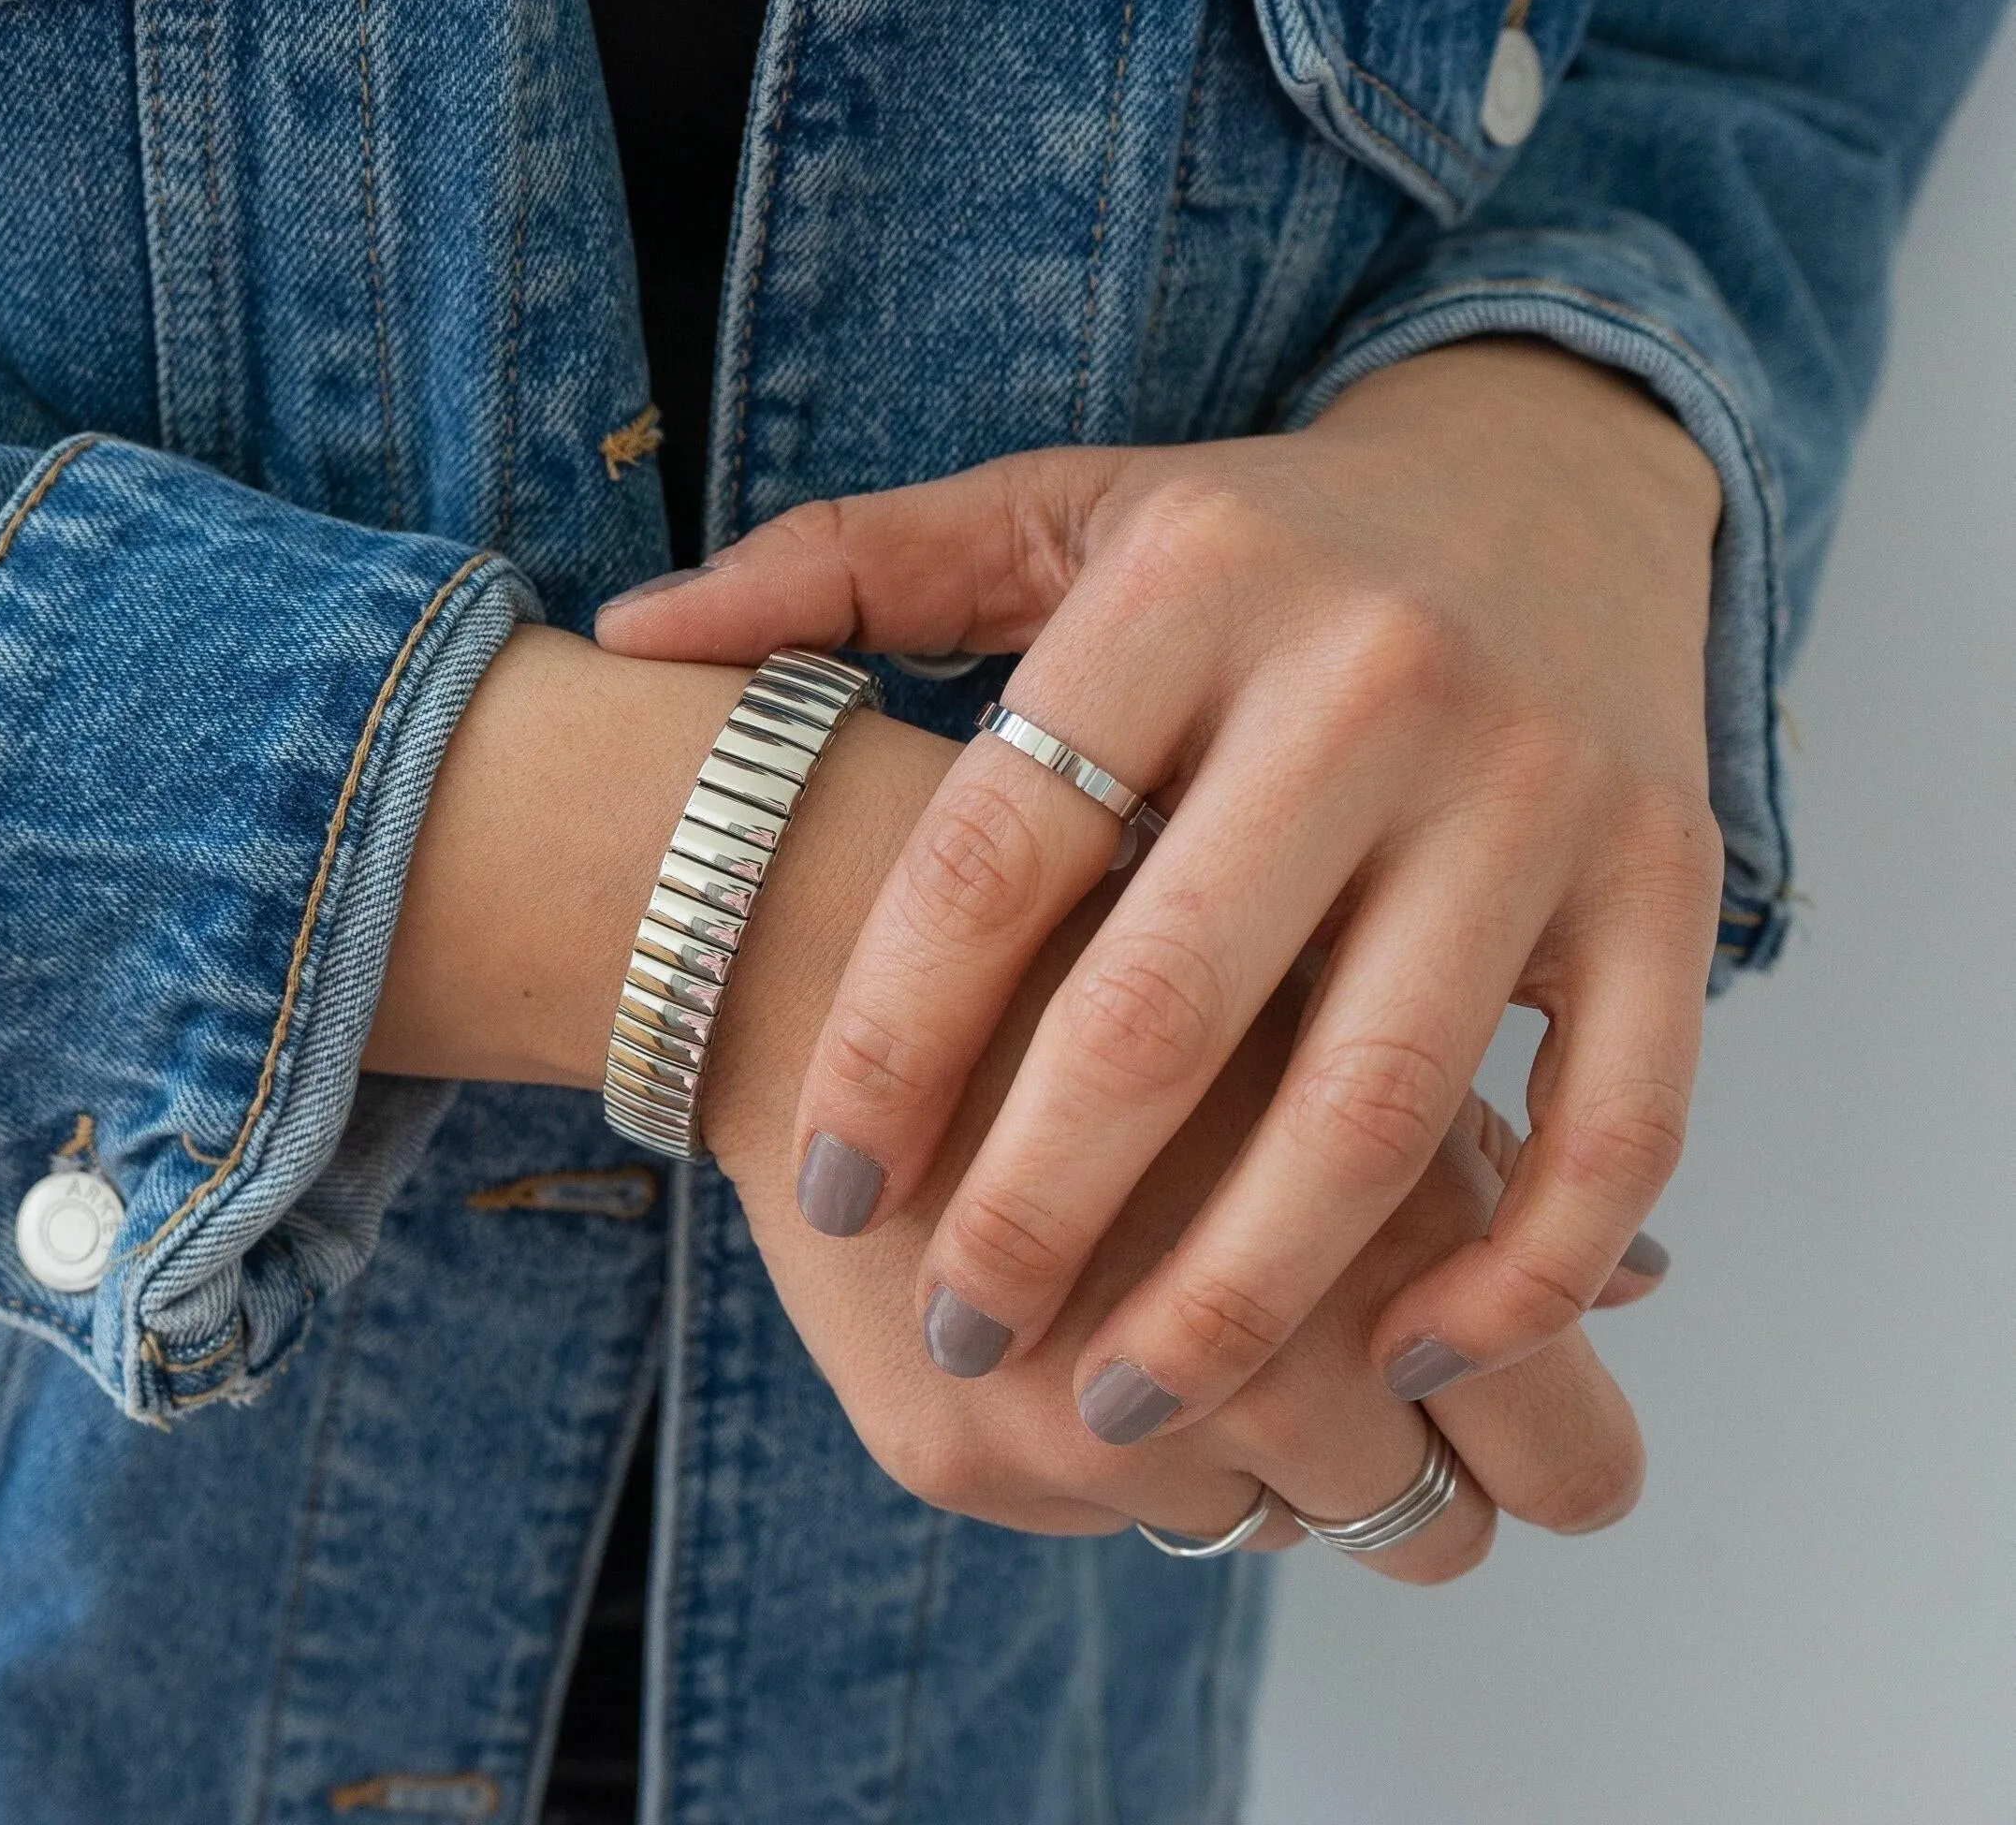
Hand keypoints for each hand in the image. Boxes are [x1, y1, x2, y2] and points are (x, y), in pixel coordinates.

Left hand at [597, 339, 1720, 1433]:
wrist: (1555, 484)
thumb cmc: (1258, 543)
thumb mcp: (1061, 514)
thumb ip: (848, 570)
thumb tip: (630, 640)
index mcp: (1189, 588)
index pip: (995, 854)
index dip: (892, 1047)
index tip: (824, 1191)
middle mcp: (1374, 681)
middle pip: (1168, 1008)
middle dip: (1034, 1212)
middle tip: (954, 1337)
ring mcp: (1541, 789)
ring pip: (1378, 1103)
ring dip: (1239, 1295)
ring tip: (1118, 1405)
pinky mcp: (1675, 879)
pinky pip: (1621, 1123)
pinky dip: (1516, 1272)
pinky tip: (1392, 1360)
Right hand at [708, 866, 1653, 1579]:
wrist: (812, 926)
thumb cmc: (1099, 913)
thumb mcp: (1332, 997)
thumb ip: (1480, 1158)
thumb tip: (1632, 1286)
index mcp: (1380, 1229)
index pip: (1565, 1460)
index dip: (1571, 1448)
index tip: (1533, 1419)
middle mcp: (1245, 1371)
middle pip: (1419, 1531)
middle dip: (1411, 1460)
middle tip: (1359, 1360)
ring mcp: (1083, 1437)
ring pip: (1255, 1526)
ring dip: (1251, 1444)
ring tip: (1179, 1280)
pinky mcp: (954, 1461)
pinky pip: (1103, 1512)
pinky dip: (1116, 1434)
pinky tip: (1078, 1284)